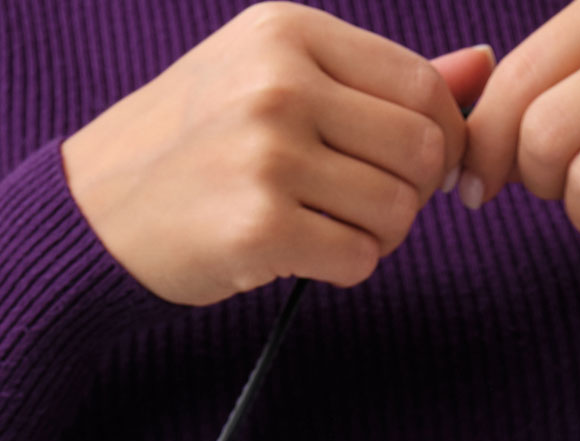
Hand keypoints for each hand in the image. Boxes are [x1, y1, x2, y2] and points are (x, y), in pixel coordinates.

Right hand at [62, 5, 496, 303]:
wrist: (98, 210)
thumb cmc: (198, 145)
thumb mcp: (278, 81)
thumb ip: (381, 79)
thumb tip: (481, 67)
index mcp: (288, 33)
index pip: (423, 86)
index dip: (440, 139)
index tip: (410, 168)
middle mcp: (279, 83)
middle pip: (424, 150)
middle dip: (412, 193)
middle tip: (363, 205)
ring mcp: (267, 155)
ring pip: (397, 211)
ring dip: (376, 235)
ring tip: (321, 225)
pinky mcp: (259, 227)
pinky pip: (359, 260)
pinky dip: (344, 268)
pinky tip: (300, 253)